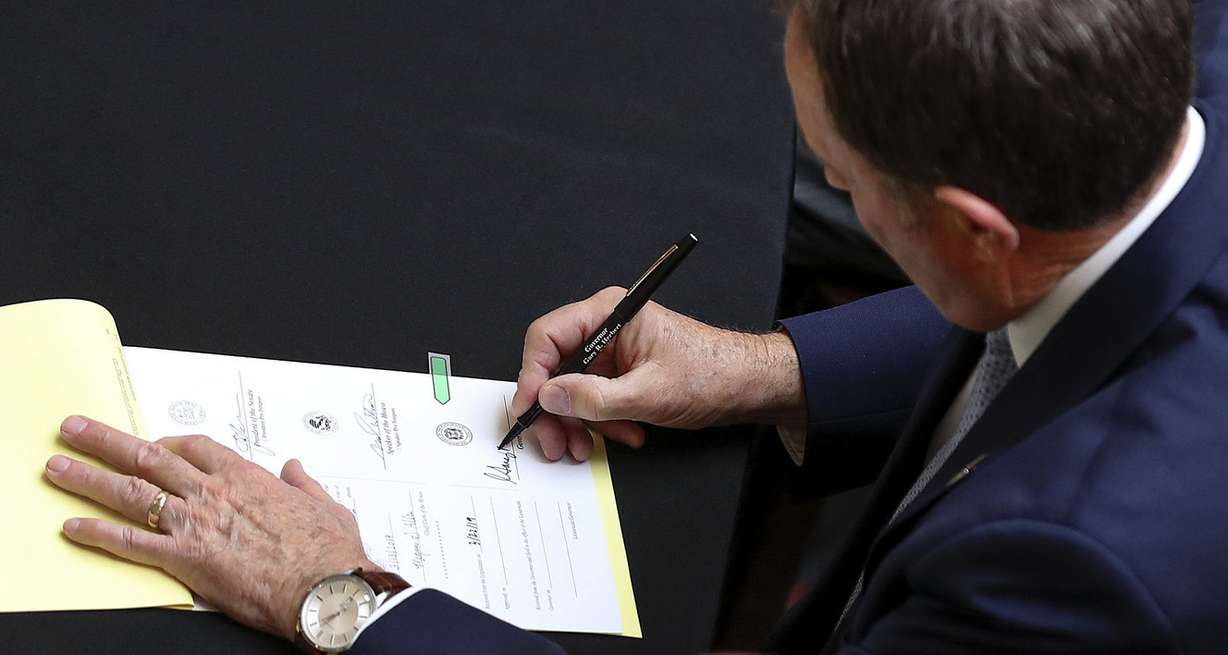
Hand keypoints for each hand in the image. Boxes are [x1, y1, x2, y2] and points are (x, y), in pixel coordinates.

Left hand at [44, 415, 377, 640]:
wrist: (323, 584)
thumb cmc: (327, 550)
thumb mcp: (325, 505)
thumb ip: (304, 484)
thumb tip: (297, 470)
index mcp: (246, 477)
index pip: (195, 448)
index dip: (167, 443)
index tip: (152, 443)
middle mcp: (213, 493)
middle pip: (148, 458)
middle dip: (106, 442)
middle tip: (76, 430)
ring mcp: (196, 523)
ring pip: (130, 492)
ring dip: (88, 478)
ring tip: (58, 468)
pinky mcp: (185, 558)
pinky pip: (132, 543)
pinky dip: (99, 534)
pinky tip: (75, 528)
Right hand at [512, 287, 805, 460]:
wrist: (747, 385)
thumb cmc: (711, 374)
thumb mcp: (649, 394)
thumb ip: (595, 398)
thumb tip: (549, 397)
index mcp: (609, 313)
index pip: (547, 337)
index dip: (532, 375)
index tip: (530, 410)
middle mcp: (605, 327)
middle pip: (554, 367)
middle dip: (556, 410)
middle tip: (556, 444)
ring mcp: (611, 351)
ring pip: (571, 389)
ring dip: (580, 423)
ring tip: (591, 447)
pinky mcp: (620, 372)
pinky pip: (594, 398)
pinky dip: (603, 422)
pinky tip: (626, 434)